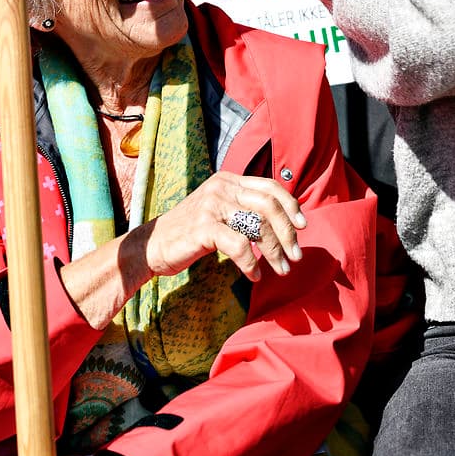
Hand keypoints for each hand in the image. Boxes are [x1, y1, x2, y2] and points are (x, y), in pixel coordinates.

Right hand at [139, 171, 304, 279]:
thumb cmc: (190, 232)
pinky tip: (254, 275)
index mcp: (227, 180)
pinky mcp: (204, 227)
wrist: (152, 245)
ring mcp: (212, 206)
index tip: (303, 227)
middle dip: (288, 233)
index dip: (291, 205)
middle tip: (296, 255)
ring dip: (275, 252)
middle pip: (269, 205)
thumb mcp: (218, 210)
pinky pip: (240, 246)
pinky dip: (252, 264)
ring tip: (282, 269)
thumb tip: (283, 220)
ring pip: (258, 226)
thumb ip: (244, 208)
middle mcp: (221, 187)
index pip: (270, 186)